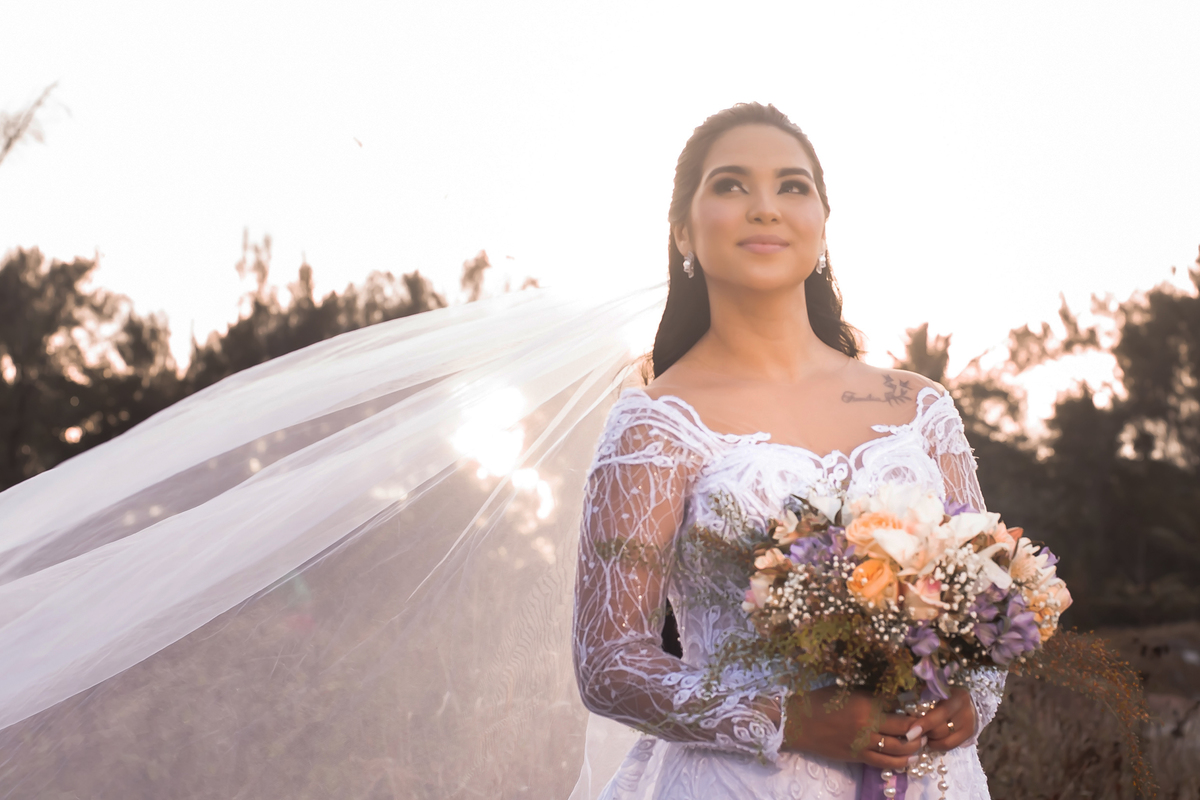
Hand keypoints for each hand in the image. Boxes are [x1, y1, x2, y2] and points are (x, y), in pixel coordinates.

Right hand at [781, 687, 924, 771]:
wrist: (797, 722)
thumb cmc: (820, 700)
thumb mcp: (847, 690)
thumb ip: (871, 694)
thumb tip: (895, 694)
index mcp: (866, 704)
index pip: (902, 709)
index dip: (918, 711)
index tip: (926, 708)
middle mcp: (868, 725)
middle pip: (906, 731)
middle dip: (921, 730)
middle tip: (928, 727)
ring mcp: (863, 744)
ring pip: (899, 750)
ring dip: (915, 747)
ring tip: (921, 742)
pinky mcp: (857, 757)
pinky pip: (884, 763)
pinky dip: (901, 762)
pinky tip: (909, 758)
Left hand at [916, 688, 976, 751]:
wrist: (965, 700)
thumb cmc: (943, 694)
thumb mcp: (934, 691)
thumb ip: (922, 697)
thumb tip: (905, 710)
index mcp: (957, 696)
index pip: (941, 712)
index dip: (925, 723)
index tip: (910, 731)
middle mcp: (966, 710)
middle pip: (942, 729)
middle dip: (924, 733)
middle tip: (912, 732)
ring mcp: (970, 724)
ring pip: (945, 740)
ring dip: (930, 740)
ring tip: (921, 735)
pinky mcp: (969, 735)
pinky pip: (950, 746)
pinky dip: (937, 745)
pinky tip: (930, 740)